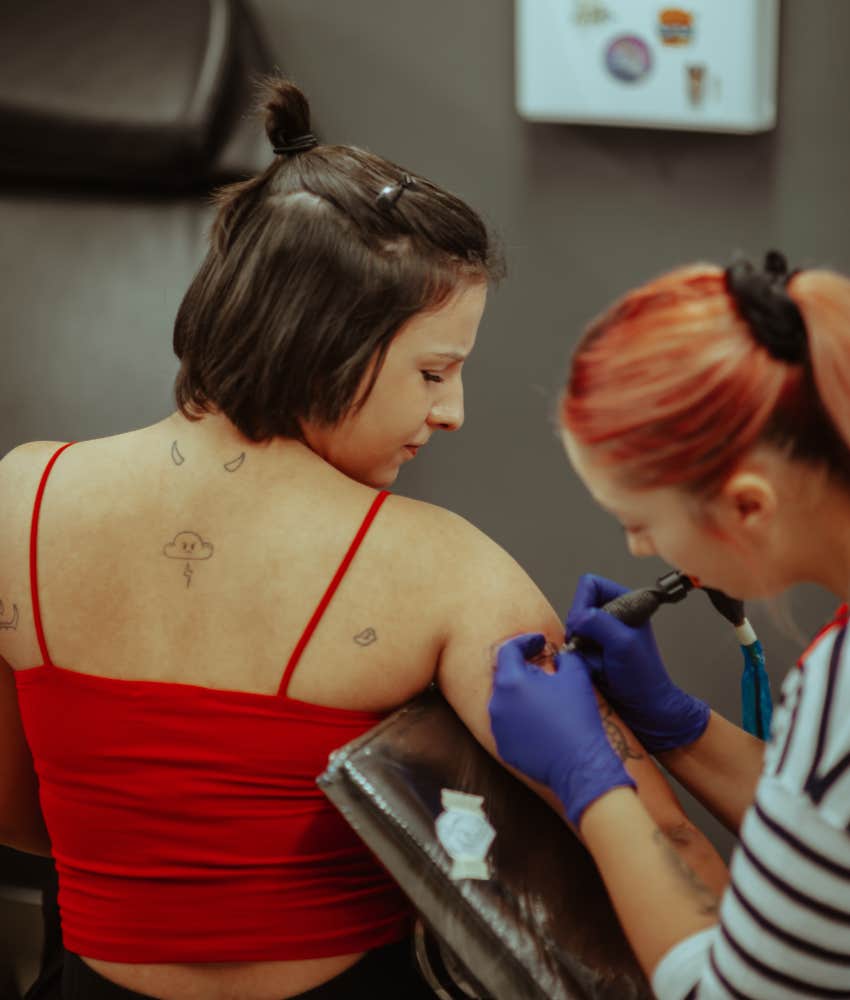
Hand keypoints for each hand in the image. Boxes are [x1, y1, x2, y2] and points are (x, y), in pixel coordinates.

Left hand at [489, 633, 635, 826]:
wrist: (579, 764)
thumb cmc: (577, 717)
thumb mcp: (576, 676)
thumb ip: (564, 658)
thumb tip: (559, 657)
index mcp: (511, 682)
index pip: (508, 650)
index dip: (525, 641)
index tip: (540, 642)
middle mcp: (497, 703)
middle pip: (505, 676)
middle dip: (524, 669)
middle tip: (546, 670)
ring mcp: (498, 728)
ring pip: (506, 701)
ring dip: (522, 695)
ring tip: (546, 698)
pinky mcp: (503, 747)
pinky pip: (509, 725)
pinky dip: (522, 719)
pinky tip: (542, 722)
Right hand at [566, 574, 709, 752]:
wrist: (645, 712)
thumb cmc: (643, 678)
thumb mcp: (623, 644)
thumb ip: (598, 622)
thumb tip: (576, 618)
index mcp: (626, 602)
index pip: (589, 585)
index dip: (583, 604)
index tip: (589, 626)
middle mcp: (613, 615)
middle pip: (577, 608)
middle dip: (580, 630)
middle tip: (594, 649)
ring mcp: (602, 634)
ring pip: (572, 629)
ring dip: (579, 648)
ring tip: (598, 664)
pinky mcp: (593, 652)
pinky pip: (572, 648)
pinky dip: (578, 659)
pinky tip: (594, 671)